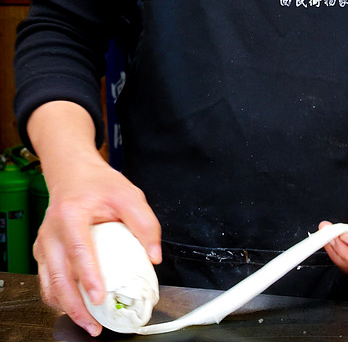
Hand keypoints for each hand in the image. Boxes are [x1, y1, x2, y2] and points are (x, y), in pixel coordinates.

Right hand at [34, 152, 160, 336]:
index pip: (79, 250)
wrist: (73, 174)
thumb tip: (154, 256)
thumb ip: (145, 223)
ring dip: (66, 307)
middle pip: (58, 276)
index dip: (89, 277)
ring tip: (87, 322)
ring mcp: (44, 244)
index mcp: (71, 214)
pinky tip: (76, 307)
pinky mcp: (42, 253)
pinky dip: (59, 298)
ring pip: (48, 284)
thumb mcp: (129, 195)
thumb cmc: (99, 184)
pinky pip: (47, 281)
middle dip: (75, 305)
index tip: (99, 298)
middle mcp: (52, 232)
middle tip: (94, 324)